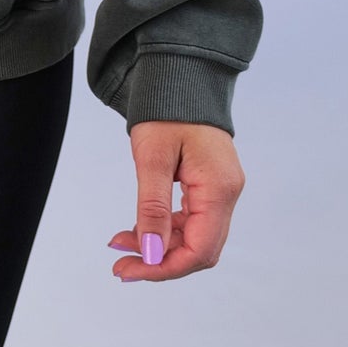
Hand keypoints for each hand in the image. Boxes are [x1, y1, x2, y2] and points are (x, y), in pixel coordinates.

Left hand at [106, 121, 244, 281]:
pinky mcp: (211, 186)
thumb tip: (151, 252)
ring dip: (160, 246)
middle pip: (200, 249)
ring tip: (122, 244)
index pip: (199, 250)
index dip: (164, 267)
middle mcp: (227, 194)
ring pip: (195, 238)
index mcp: (218, 188)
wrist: (180, 76)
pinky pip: (193, 221)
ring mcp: (222, 190)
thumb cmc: (166, 109)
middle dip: (160, 261)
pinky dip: (166, 229)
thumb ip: (152, 206)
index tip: (130, 270)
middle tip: (121, 265)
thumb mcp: (152, 157)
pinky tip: (140, 227)